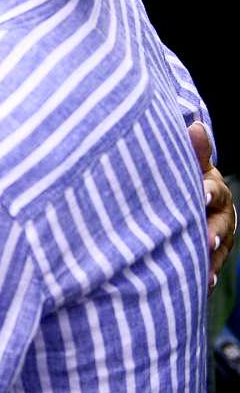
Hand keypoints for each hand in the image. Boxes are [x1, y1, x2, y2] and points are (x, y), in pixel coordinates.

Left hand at [189, 122, 234, 289]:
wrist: (193, 198)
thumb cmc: (189, 178)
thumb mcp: (191, 165)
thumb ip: (194, 151)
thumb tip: (196, 126)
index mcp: (215, 191)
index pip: (213, 191)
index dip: (208, 191)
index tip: (202, 193)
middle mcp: (222, 215)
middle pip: (220, 224)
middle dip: (214, 231)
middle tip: (206, 239)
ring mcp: (218, 236)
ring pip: (217, 249)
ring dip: (211, 259)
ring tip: (203, 272)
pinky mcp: (210, 254)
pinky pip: (209, 265)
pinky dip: (205, 274)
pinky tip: (200, 285)